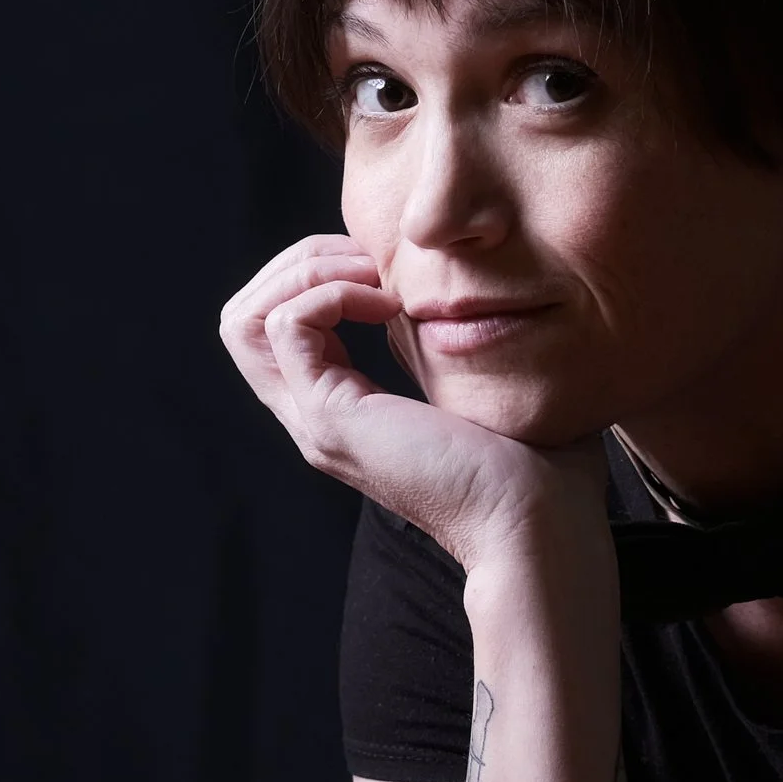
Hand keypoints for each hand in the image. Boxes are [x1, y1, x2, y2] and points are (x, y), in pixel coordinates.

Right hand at [219, 234, 600, 568]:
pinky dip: (331, 294)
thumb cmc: (536, 467)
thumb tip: (435, 302)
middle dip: (301, 263)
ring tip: (375, 276)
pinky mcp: (332, 419)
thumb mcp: (473, 387)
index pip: (279, 327)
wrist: (537, 522)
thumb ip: (438, 346)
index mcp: (344, 411)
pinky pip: (287, 328)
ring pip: (245, 319)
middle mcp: (316, 417)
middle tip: (372, 259)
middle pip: (245, 317)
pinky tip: (389, 305)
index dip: (320, 275)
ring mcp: (317, 421)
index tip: (388, 266)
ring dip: (307, 273)